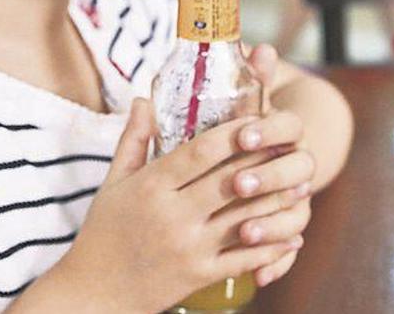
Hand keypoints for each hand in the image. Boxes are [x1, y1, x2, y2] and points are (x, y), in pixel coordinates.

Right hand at [56, 98, 310, 311]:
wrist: (92, 295)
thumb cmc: (102, 234)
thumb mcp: (112, 184)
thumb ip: (133, 141)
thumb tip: (143, 99)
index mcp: (152, 186)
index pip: (202, 150)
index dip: (235, 132)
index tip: (258, 118)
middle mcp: (172, 214)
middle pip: (231, 179)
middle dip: (265, 160)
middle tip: (291, 144)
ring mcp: (188, 247)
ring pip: (245, 217)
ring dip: (277, 201)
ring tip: (301, 185)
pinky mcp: (198, 276)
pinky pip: (244, 259)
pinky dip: (273, 248)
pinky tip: (293, 235)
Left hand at [240, 43, 315, 286]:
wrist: (276, 150)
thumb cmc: (245, 123)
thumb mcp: (242, 101)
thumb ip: (246, 76)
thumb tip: (249, 42)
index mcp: (282, 131)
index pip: (287, 126)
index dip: (267, 130)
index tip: (243, 135)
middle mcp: (294, 164)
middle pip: (297, 170)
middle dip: (267, 178)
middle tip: (238, 185)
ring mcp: (294, 197)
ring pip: (295, 211)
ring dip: (272, 222)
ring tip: (244, 232)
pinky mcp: (287, 227)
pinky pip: (288, 247)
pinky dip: (278, 262)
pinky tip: (260, 277)